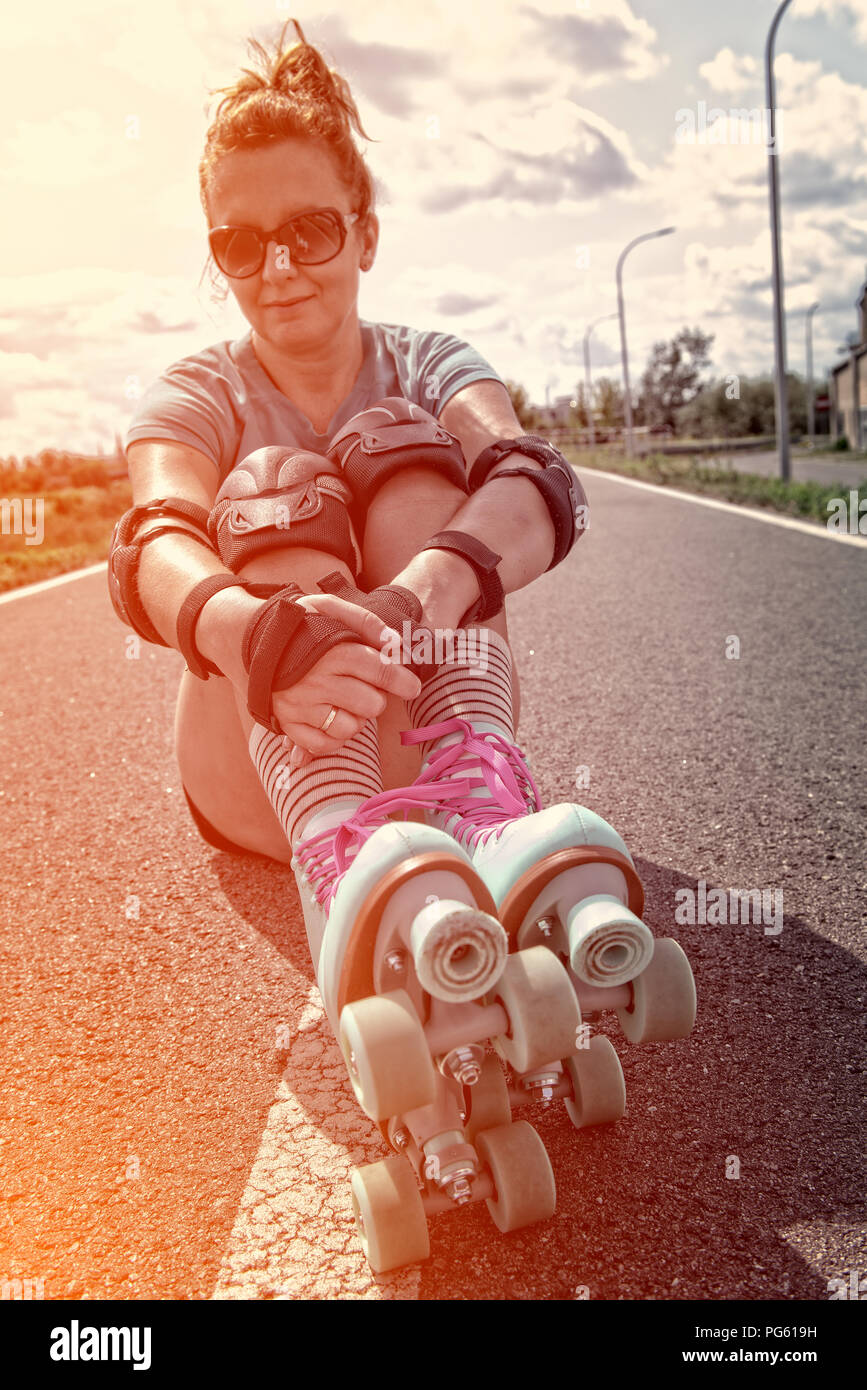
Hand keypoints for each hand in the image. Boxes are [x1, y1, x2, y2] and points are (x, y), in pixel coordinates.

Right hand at [271, 592, 421, 766]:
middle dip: (376, 697)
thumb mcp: (328, 608)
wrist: (250, 641)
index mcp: (332, 652)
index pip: (381, 670)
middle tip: (365, 687)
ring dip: (356, 718)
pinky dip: (335, 737)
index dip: (403, 680)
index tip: (412, 687)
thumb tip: (395, 644)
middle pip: (371, 704)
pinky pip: (325, 745)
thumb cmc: (298, 626)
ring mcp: (301, 706)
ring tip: (344, 701)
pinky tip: (331, 718)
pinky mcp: (289, 725)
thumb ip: (364, 621)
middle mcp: (317, 681)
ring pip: (351, 728)